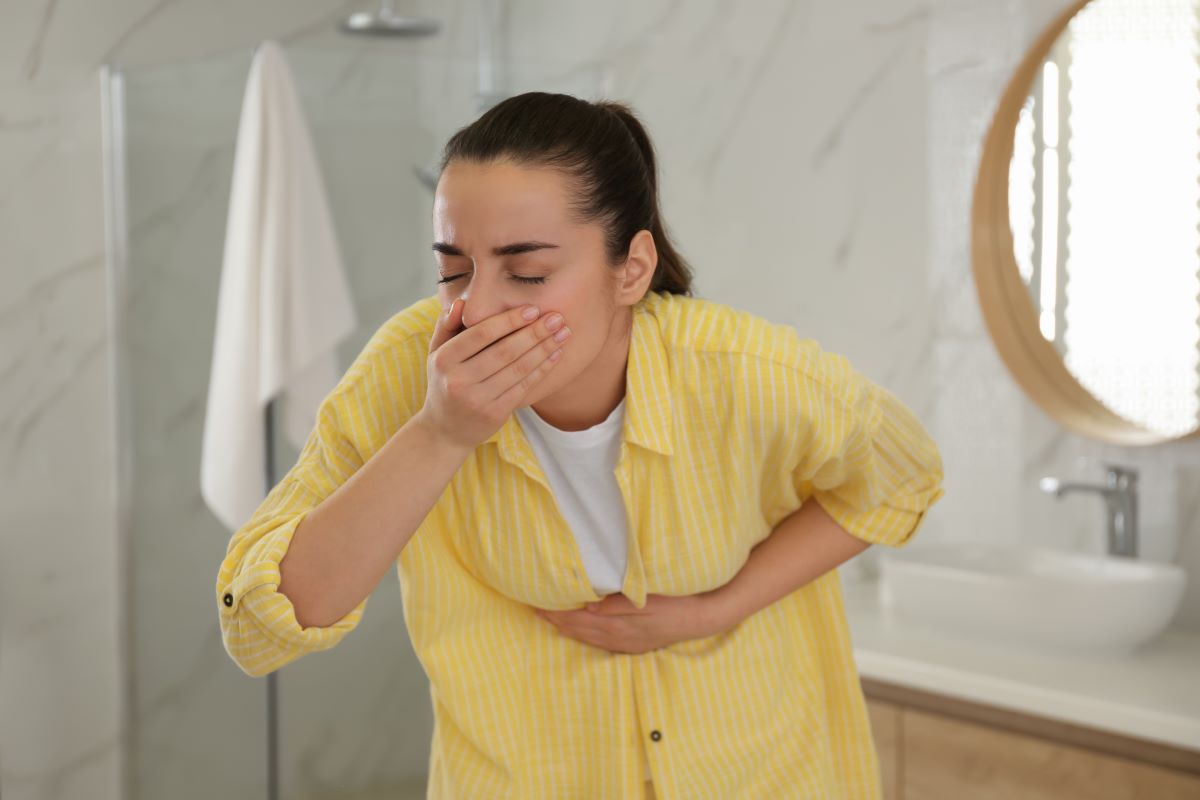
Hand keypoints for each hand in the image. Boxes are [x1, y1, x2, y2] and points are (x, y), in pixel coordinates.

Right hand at [415, 298, 570, 449]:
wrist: (444, 430)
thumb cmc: (445, 382)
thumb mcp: (436, 353)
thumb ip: (447, 326)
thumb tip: (463, 303)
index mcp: (444, 360)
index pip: (481, 334)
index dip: (509, 320)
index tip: (533, 309)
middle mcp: (459, 380)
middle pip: (505, 351)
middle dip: (534, 332)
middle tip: (557, 318)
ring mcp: (477, 399)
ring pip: (518, 369)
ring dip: (544, 349)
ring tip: (563, 333)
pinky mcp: (494, 414)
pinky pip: (523, 387)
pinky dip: (542, 369)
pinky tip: (556, 354)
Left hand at [532, 591, 729, 653]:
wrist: (703, 618)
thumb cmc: (676, 602)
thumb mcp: (648, 598)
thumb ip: (617, 604)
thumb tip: (588, 608)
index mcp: (617, 625)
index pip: (577, 619)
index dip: (555, 611)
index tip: (536, 601)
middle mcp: (617, 637)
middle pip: (577, 630)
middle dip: (554, 619)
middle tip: (533, 607)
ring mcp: (625, 643)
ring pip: (586, 637)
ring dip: (566, 628)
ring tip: (548, 617)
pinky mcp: (633, 644)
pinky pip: (599, 642)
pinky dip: (582, 634)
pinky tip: (578, 630)